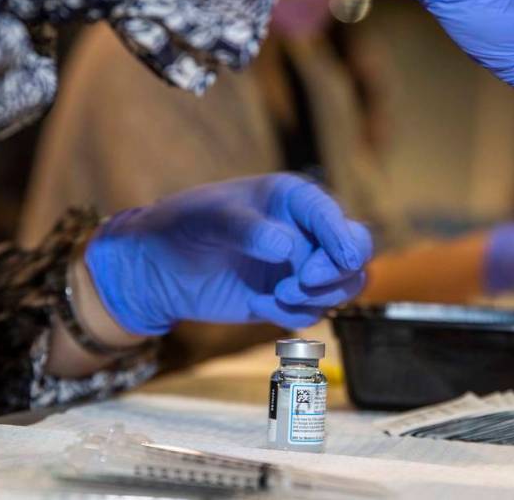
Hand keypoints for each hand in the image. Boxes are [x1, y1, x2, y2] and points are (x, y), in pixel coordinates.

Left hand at [84, 174, 372, 334]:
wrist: (159, 269)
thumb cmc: (183, 227)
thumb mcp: (208, 218)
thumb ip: (246, 227)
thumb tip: (285, 246)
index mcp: (292, 199)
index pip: (331, 215)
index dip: (341, 237)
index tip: (339, 260)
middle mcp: (305, 230)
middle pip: (354, 251)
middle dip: (337, 271)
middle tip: (301, 282)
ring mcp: (301, 265)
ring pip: (344, 285)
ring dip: (318, 297)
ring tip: (277, 296)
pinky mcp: (290, 296)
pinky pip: (315, 311)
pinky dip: (295, 315)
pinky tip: (260, 305)